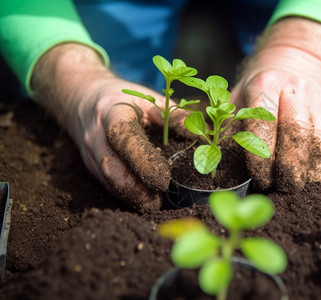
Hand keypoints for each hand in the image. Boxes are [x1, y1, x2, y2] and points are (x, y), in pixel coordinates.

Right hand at [31, 43, 183, 211]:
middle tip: (160, 201)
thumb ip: (175, 116)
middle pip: (111, 167)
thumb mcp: (149, 98)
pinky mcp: (90, 166)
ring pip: (107, 181)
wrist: (83, 99)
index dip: (143, 160)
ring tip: (154, 205)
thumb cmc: (124, 98)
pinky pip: (106, 184)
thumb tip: (204, 136)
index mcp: (112, 112)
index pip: (124, 138)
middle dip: (136, 189)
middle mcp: (96, 134)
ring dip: (131, 197)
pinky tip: (143, 200)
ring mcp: (89, 153)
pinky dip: (125, 195)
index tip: (164, 180)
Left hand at [231, 18, 320, 191]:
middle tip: (284, 190)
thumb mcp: (233, 99)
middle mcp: (296, 90)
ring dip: (315, 172)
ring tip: (305, 192)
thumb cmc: (256, 91)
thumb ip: (222, 127)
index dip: (263, 153)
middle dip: (291, 166)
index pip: (265, 121)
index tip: (259, 178)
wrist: (294, 61)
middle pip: (299, 133)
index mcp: (265, 85)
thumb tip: (205, 162)